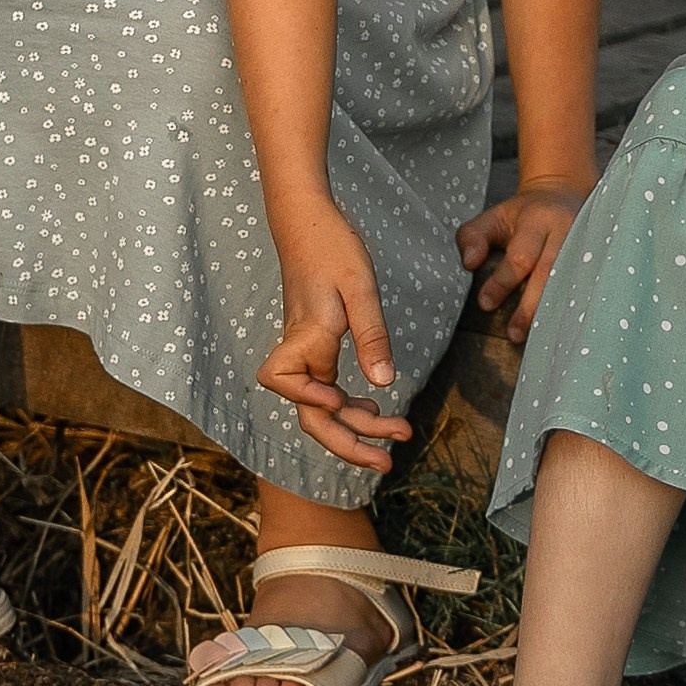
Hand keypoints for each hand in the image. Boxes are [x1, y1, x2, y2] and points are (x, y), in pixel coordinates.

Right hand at [255, 193, 412, 472]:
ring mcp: (306, 354)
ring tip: (398, 436)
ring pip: (323, 410)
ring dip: (358, 430)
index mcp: (304, 337)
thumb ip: (371, 335)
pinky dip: (352, 408)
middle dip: (350, 444)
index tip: (344, 399)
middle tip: (389, 463)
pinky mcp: (316, 350)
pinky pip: (328, 392)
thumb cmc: (333, 248)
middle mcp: (299, 353)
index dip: (312, 401)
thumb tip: (383, 384)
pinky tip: (376, 408)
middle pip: (313, 415)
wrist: (309, 222)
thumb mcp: (360, 288)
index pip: (288, 386)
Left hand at [457, 177, 590, 345]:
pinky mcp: (599, 257)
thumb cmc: (525, 214)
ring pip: (573, 282)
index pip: (520, 256)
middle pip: (550, 274)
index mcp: (538, 220)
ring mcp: (587, 245)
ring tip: (539, 336)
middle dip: (530, 307)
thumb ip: (473, 236)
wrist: (564, 195)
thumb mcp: (494, 217)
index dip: (502, 283)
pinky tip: (565, 326)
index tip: (485, 304)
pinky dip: (575, 307)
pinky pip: (588, 285)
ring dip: (555, 312)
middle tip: (514, 333)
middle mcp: (567, 231)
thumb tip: (469, 263)